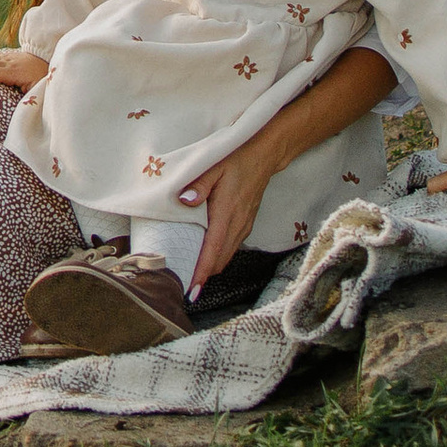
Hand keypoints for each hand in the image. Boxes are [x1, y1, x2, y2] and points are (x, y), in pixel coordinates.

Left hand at [176, 132, 279, 297]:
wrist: (263, 157)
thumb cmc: (235, 159)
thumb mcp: (214, 167)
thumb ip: (199, 185)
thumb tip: (184, 201)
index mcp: (227, 212)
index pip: (212, 249)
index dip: (202, 271)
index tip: (192, 289)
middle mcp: (237, 224)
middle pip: (219, 260)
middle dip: (203, 277)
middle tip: (182, 288)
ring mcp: (244, 226)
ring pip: (226, 256)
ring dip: (210, 269)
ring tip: (192, 279)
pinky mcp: (246, 225)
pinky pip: (231, 249)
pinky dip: (218, 258)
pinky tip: (206, 259)